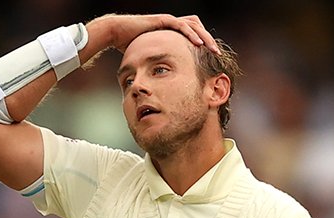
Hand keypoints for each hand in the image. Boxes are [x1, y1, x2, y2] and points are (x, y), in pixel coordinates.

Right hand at [96, 14, 218, 52]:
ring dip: (205, 37)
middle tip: (216, 53)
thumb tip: (158, 81)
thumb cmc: (128, 46)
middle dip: (208, 40)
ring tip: (212, 49)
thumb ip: (155, 64)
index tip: (208, 58)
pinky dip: (192, 34)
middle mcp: (173, 24)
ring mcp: (169, 20)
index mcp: (171, 32)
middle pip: (197, 28)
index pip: (192, 35)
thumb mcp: (146, 57)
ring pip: (194, 25)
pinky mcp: (164, 20)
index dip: (202, 44)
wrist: (117, 33)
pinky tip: (199, 44)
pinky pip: (182, 26)